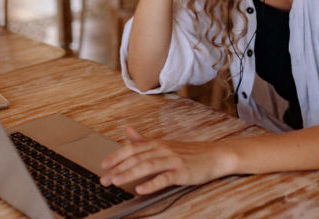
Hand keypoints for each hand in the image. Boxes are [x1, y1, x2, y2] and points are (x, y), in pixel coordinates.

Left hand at [99, 126, 230, 193]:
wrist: (214, 155)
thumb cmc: (189, 152)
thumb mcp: (165, 144)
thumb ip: (145, 140)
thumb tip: (128, 130)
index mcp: (157, 144)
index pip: (132, 149)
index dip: (117, 156)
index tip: (104, 165)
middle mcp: (163, 150)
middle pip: (137, 158)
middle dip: (118, 168)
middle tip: (104, 179)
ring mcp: (172, 160)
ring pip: (147, 166)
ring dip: (130, 174)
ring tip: (116, 182)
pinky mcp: (182, 172)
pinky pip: (164, 178)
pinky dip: (152, 183)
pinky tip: (141, 189)